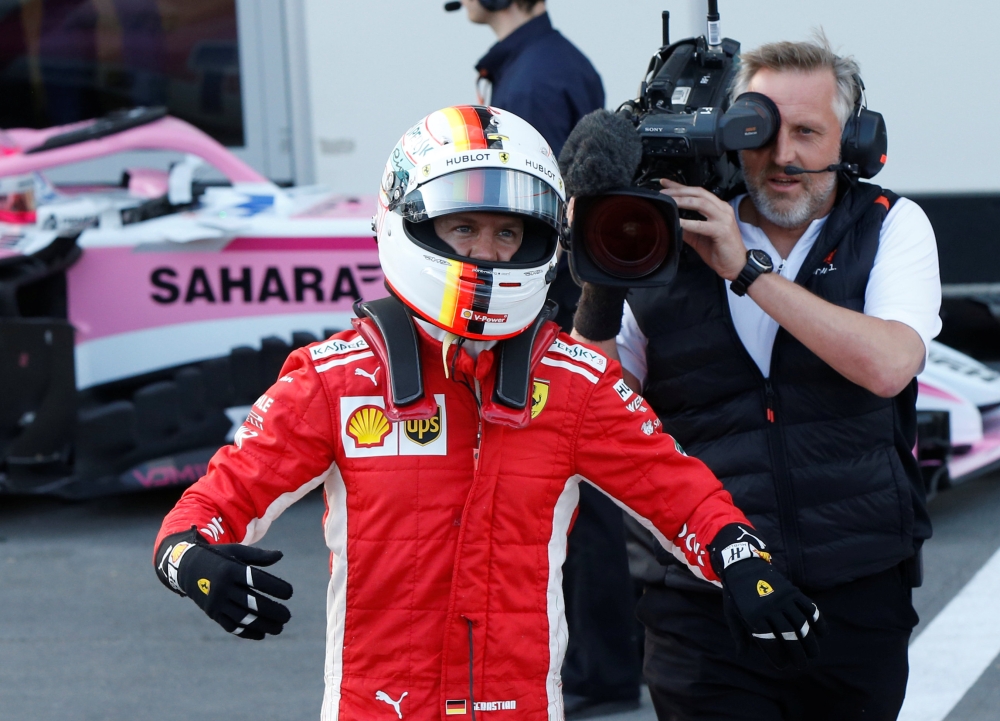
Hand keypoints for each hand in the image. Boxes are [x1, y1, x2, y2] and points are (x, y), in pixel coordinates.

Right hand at [155, 529, 292, 639]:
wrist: (186, 567)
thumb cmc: (218, 557)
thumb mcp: (236, 551)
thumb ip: (258, 555)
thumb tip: (280, 555)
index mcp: (230, 569)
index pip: (256, 580)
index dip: (274, 587)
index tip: (289, 593)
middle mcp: (222, 587)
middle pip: (251, 602)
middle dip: (271, 611)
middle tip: (287, 616)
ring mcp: (215, 602)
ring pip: (242, 617)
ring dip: (262, 625)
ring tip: (279, 628)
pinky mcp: (212, 613)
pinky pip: (230, 625)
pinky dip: (246, 632)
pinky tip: (262, 634)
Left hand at [659, 179, 746, 279]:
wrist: (736, 266)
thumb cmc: (720, 251)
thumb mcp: (699, 237)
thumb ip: (686, 228)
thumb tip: (670, 222)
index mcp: (718, 208)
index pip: (697, 192)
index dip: (680, 186)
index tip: (664, 183)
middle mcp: (722, 209)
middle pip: (699, 193)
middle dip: (679, 191)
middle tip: (663, 192)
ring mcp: (724, 218)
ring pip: (701, 203)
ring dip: (683, 201)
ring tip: (669, 202)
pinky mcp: (722, 231)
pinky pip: (702, 224)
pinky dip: (689, 222)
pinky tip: (678, 222)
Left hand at [709, 523, 825, 668]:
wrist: (742, 565)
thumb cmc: (735, 593)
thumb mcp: (731, 614)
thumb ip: (738, 635)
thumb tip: (742, 655)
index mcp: (753, 616)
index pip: (770, 642)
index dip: (778, 657)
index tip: (783, 666)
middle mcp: (770, 608)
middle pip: (789, 636)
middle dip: (798, 654)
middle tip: (801, 665)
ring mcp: (783, 598)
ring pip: (802, 624)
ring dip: (810, 642)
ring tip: (813, 655)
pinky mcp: (792, 591)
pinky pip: (809, 607)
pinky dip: (818, 620)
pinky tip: (822, 633)